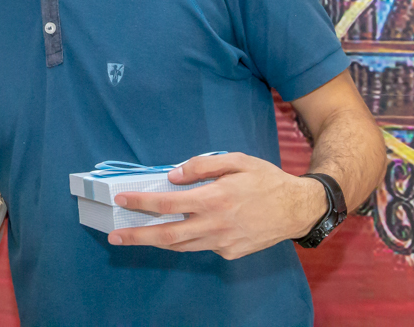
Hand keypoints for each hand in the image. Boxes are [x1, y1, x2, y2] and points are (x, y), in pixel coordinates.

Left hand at [106, 152, 327, 259]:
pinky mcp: (231, 252)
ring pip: (181, 246)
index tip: (121, 200)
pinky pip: (201, 246)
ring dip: (156, 242)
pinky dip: (187, 239)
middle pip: (167, 234)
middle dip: (138, 236)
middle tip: (114, 236)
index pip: (167, 202)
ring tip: (134, 237)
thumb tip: (173, 176)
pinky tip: (179, 230)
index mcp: (213, 199)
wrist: (298, 208)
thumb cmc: (265, 180)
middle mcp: (215, 224)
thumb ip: (202, 166)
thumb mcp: (236, 160)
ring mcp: (223, 242)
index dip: (141, 202)